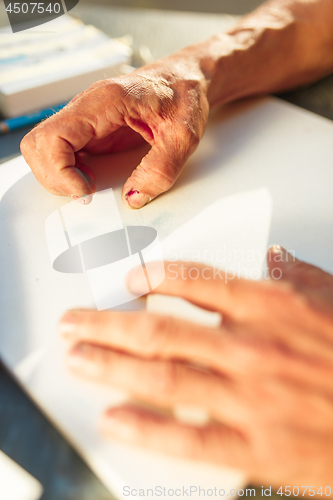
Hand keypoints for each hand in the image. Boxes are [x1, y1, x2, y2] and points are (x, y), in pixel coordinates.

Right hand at [20, 54, 208, 207]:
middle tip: (86, 192)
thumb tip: (133, 198)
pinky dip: (68, 172)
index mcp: (104, 101)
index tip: (86, 190)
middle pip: (38, 144)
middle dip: (55, 177)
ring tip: (89, 186)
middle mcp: (86, 107)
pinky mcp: (89, 131)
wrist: (186, 77)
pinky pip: (61, 153)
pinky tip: (91, 178)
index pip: (54, 136)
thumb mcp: (183, 135)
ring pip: (43, 149)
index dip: (60, 171)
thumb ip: (161, 169)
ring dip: (58, 175)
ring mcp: (84, 119)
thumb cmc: (184, 94)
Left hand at [59, 245, 332, 491]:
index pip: (195, 282)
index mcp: (271, 307)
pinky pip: (190, 438)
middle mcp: (252, 348)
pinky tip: (115, 418)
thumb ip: (297, 274)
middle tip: (76, 323)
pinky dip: (147, 428)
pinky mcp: (257, 446)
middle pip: (160, 331)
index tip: (129, 280)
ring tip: (79, 360)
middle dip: (108, 325)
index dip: (154, 278)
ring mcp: (250, 398)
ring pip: (163, 378)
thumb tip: (272, 257)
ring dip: (112, 367)